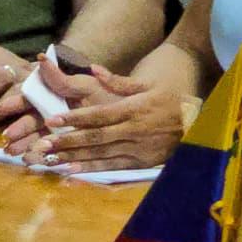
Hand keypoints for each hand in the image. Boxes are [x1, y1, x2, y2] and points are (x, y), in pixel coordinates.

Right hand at [1, 55, 102, 157]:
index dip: (13, 105)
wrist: (135, 111)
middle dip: (18, 132)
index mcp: (55, 96)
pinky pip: (57, 153)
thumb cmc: (110, 93)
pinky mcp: (74, 147)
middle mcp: (55, 113)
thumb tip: (40, 59)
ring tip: (17, 155)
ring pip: (41, 139)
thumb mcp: (87, 85)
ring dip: (27, 147)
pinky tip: (35, 162)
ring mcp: (63, 132)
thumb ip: (62, 79)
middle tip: (6, 142)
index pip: (29, 99)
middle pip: (32, 122)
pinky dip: (46, 158)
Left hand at [15, 63, 185, 172]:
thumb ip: (119, 81)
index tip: (51, 121)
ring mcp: (138, 149)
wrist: (200, 123)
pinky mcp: (141, 162)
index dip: (74, 119)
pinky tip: (72, 172)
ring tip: (49, 160)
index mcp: (134, 109)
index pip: (99, 116)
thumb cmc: (171, 98)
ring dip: (74, 158)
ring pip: (101, 155)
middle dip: (67, 142)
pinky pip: (113, 167)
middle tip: (41, 144)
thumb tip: (94, 69)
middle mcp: (134, 131)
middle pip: (95, 138)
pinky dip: (92, 171)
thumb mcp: (148, 84)